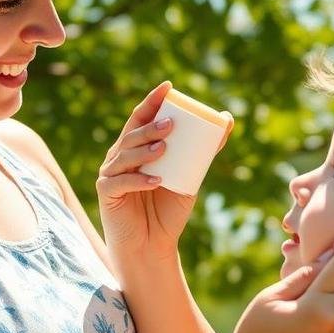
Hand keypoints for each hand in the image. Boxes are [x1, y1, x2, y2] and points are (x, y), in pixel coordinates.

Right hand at [96, 81, 232, 262]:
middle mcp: (119, 156)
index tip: (169, 87)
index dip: (153, 101)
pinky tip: (156, 181)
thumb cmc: (168, 209)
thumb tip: (227, 120)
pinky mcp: (106, 193)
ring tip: (164, 148)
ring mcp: (110, 174)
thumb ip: (205, 150)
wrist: (151, 245)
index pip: (141, 117)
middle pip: (132, 134)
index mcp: (136, 147)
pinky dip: (139, 180)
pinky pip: (121, 182)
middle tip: (171, 125)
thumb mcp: (191, 176)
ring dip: (144, 150)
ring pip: (124, 155)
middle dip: (149, 126)